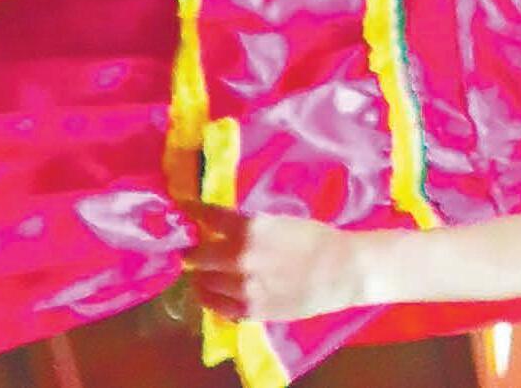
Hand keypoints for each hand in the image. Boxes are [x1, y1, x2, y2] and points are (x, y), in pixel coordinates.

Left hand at [188, 206, 369, 323]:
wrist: (338, 271)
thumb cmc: (313, 238)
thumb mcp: (276, 221)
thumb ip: (246, 225)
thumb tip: (221, 225)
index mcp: (248, 228)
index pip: (207, 216)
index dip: (191, 211)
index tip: (181, 209)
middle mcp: (239, 258)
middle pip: (196, 256)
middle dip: (192, 250)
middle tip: (191, 247)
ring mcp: (242, 289)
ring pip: (203, 283)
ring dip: (200, 275)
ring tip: (203, 271)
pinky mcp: (249, 312)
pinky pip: (217, 307)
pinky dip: (212, 298)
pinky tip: (214, 291)